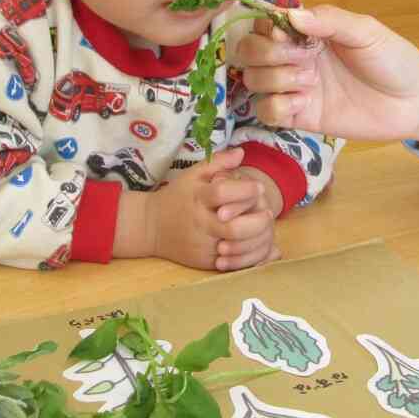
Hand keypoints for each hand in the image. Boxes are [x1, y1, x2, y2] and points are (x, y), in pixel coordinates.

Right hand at [115, 149, 272, 269]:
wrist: (150, 226)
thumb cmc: (177, 196)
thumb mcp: (193, 174)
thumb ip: (218, 162)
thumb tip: (242, 152)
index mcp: (198, 198)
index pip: (223, 193)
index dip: (245, 190)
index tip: (259, 187)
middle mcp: (200, 223)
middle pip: (233, 227)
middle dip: (258, 221)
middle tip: (268, 213)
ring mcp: (202, 244)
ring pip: (235, 249)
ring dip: (257, 240)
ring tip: (265, 228)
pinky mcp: (204, 261)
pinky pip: (232, 264)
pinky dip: (249, 257)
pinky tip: (257, 245)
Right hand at [235, 5, 418, 144]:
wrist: (414, 101)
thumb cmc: (393, 59)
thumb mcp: (365, 31)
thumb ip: (329, 20)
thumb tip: (291, 15)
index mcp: (309, 32)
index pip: (265, 24)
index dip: (267, 29)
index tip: (288, 36)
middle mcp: (295, 57)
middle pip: (248, 51)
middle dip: (265, 54)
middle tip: (302, 60)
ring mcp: (295, 88)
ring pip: (252, 80)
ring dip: (273, 78)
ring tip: (308, 81)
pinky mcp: (300, 117)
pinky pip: (265, 112)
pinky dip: (275, 106)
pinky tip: (302, 103)